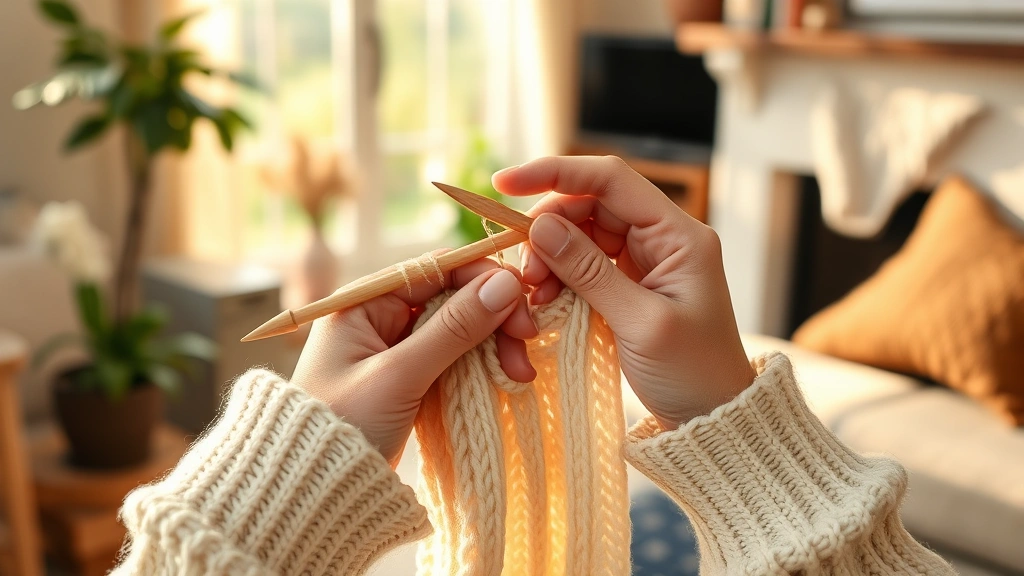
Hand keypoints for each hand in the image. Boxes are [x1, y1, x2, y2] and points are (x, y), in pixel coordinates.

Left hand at [291, 259, 537, 464]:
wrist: (314, 493)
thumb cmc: (343, 427)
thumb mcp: (398, 376)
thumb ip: (452, 329)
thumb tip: (505, 285)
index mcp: (365, 301)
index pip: (438, 269)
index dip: (486, 282)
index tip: (524, 311)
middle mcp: (380, 316)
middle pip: (454, 298)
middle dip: (495, 321)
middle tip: (526, 354)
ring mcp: (395, 349)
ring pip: (460, 330)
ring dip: (493, 347)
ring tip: (519, 377)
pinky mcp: (408, 379)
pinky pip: (454, 359)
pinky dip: (480, 368)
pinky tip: (503, 382)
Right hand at [493, 156, 756, 429]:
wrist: (712, 418)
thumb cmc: (692, 373)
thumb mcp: (640, 323)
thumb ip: (590, 272)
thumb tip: (541, 226)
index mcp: (679, 235)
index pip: (611, 180)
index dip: (556, 173)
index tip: (505, 183)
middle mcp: (662, 237)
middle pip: (589, 206)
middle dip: (548, 230)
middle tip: (524, 274)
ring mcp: (644, 260)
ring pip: (580, 235)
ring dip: (549, 258)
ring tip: (533, 295)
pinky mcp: (629, 284)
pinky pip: (583, 265)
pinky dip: (558, 278)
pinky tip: (544, 301)